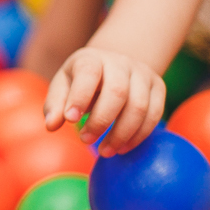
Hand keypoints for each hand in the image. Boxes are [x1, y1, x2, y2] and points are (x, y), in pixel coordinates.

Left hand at [44, 47, 165, 156]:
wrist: (113, 66)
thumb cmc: (81, 80)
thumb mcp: (63, 86)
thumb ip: (55, 105)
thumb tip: (51, 125)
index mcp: (92, 58)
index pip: (88, 73)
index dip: (80, 97)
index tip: (70, 120)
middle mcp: (120, 62)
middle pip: (117, 92)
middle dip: (101, 121)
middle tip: (86, 140)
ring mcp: (143, 74)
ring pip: (138, 106)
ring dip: (121, 134)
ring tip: (104, 151)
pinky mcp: (158, 87)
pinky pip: (154, 115)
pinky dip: (138, 136)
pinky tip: (122, 148)